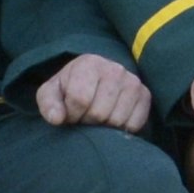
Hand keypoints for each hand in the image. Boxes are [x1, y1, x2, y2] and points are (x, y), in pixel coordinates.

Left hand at [33, 53, 152, 133]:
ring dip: (104, 126)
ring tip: (97, 117)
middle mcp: (115, 69)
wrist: (96, 79)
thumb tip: (57, 119)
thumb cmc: (70, 87)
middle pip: (99, 112)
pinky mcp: (145, 95)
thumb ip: (48, 103)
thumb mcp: (51, 92)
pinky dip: (121, 129)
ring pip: (117, 120)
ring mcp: (133, 82)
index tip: (70, 114)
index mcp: (89, 64)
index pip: (80, 99)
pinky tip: (111, 119)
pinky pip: (134, 125)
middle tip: (84, 117)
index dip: (71, 114)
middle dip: (87, 121)